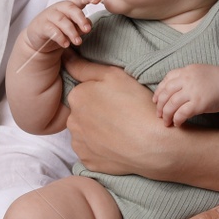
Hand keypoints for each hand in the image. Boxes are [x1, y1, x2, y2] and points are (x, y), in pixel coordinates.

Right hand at [23, 0, 100, 56]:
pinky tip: (66, 44)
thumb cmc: (58, 30)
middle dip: (81, 18)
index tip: (98, 0)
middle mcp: (59, 8)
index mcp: (69, 6)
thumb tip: (87, 26)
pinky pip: (52, 30)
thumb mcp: (72, 27)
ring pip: (62, 20)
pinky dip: (60, 37)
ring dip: (72, 32)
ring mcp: (49, 16)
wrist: (38, 40)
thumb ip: (80, 25)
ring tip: (78, 42)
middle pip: (71, 8)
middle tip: (88, 29)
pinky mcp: (42, 26)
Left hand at [64, 52, 181, 177]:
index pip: (84, 92)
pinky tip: (118, 145)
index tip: (118, 99)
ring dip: (97, 131)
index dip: (102, 94)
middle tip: (121, 114)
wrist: (154, 144)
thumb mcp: (113, 75)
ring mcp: (79, 144)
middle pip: (82, 113)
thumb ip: (84, 66)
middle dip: (96, 113)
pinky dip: (102, 149)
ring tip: (121, 130)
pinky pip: (91, 152)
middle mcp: (71, 121)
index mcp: (76, 97)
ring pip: (86, 133)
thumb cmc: (136, 105)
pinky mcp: (88, 162)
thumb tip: (65, 56)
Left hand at [153, 64, 218, 126]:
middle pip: (166, 93)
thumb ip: (186, 77)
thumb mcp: (200, 72)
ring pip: (171, 104)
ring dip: (166, 115)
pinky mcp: (198, 103)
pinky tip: (177, 123)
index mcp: (187, 70)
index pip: (167, 80)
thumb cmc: (218, 81)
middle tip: (159, 114)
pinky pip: (182, 113)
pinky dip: (177, 119)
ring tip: (166, 122)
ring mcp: (193, 91)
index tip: (155, 100)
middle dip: (160, 105)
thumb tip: (172, 88)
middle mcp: (187, 79)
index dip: (159, 91)